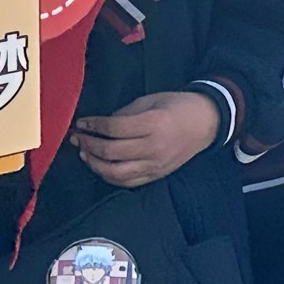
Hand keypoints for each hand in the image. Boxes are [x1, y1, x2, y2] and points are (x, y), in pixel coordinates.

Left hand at [72, 92, 219, 186]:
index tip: (82, 122)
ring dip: (95, 164)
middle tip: (78, 138)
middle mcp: (154, 147)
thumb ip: (124, 114)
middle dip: (89, 145)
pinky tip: (100, 167)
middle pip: (111, 152)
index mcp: (154, 123)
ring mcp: (156, 164)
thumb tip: (99, 126)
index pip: (114, 129)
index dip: (93, 125)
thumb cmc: (177, 106)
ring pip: (116, 173)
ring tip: (85, 154)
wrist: (205, 123)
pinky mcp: (157, 175)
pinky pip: (128, 182)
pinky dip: (109, 176)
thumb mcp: (150, 101)